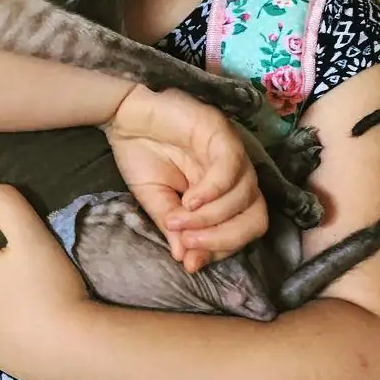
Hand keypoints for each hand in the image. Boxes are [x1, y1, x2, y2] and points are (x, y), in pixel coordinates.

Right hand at [104, 85, 267, 273]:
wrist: (123, 116)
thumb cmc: (141, 153)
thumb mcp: (155, 200)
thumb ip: (174, 226)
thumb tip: (186, 259)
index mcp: (223, 193)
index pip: (242, 229)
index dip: (220, 250)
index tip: (191, 263)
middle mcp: (235, 175)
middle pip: (256, 217)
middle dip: (224, 239)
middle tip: (190, 244)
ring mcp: (231, 152)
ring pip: (245, 195)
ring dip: (211, 217)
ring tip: (179, 220)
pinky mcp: (220, 131)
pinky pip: (230, 167)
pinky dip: (213, 190)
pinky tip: (189, 199)